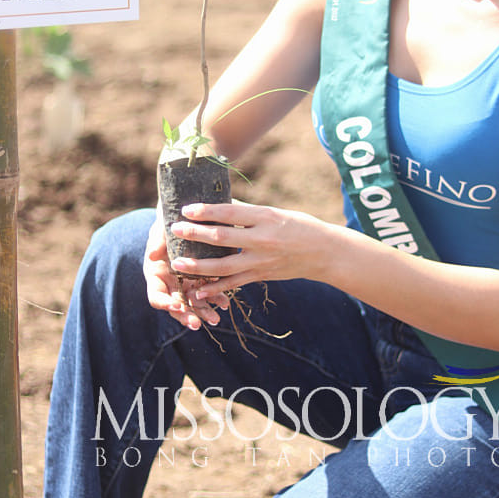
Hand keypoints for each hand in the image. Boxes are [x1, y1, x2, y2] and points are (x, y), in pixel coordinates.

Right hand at [143, 210, 226, 329]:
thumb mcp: (162, 227)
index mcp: (155, 274)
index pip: (156, 296)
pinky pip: (207, 292)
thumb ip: (159, 240)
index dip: (165, 303)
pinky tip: (225, 302)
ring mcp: (184, 282)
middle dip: (186, 315)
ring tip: (216, 319)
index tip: (177, 305)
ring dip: (204, 311)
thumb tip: (152, 255)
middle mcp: (169, 282)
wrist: (184, 214)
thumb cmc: (168, 219)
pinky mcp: (200, 278)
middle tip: (197, 324)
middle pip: (175, 305)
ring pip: (193, 302)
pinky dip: (215, 297)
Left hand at [168, 200, 328, 304]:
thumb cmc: (299, 226)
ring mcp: (262, 261)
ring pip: (224, 266)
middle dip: (195, 235)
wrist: (324, 252)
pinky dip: (215, 288)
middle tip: (174, 231)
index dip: (206, 211)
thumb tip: (218, 206)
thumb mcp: (275, 212)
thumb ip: (247, 213)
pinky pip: (234, 284)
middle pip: (223, 238)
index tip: (186, 209)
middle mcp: (263, 240)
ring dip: (198, 266)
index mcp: (266, 218)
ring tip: (177, 263)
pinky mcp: (261, 276)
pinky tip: (198, 291)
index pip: (230, 213)